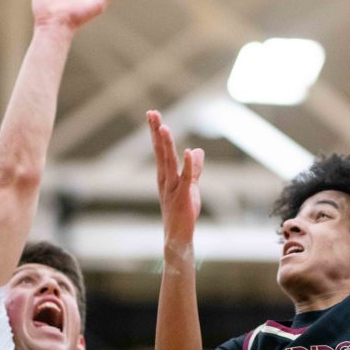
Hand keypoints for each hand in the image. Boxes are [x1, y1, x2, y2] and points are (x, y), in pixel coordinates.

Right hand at [148, 110, 203, 246]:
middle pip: (160, 151)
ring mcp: (173, 187)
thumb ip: (194, 169)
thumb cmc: (182, 212)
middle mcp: (166, 179)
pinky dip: (188, 166)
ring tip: (164, 128)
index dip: (156, 132)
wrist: (178, 236)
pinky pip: (187, 178)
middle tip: (151, 113)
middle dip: (156, 132)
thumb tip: (198, 151)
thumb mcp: (191, 186)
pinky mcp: (183, 196)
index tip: (153, 114)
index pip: (160, 149)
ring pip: (169, 162)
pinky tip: (190, 152)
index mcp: (165, 175)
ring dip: (167, 145)